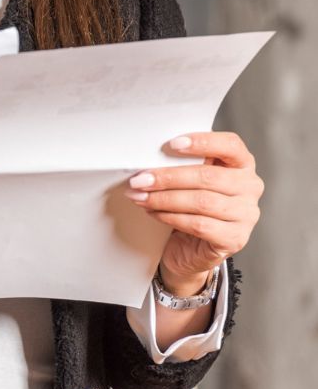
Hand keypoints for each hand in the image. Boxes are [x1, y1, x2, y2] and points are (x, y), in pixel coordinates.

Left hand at [125, 131, 263, 293]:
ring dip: (164, 199)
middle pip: (208, 177)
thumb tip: (149, 155)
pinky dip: (170, 217)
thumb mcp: (189, 178)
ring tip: (140, 197)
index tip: (172, 144)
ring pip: (202, 202)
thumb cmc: (190, 205)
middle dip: (168, 178)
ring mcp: (246, 214)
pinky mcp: (235, 238)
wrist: (192, 247)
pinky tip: (153, 213)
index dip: (203, 142)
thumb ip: (182, 163)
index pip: (231, 145)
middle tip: (139, 180)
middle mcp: (250, 187)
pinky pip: (199, 225)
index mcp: (241, 164)